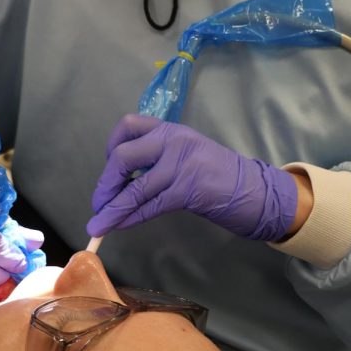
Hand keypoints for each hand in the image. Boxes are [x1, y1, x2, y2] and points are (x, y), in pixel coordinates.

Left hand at [87, 114, 297, 241]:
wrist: (253, 188)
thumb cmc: (217, 173)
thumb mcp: (186, 153)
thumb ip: (158, 157)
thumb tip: (121, 182)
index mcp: (171, 129)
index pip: (129, 124)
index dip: (111, 146)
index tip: (110, 166)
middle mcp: (173, 141)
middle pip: (123, 156)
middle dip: (106, 182)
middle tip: (99, 201)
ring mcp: (181, 164)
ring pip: (135, 189)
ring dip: (112, 209)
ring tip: (97, 225)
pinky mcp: (188, 189)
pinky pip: (150, 206)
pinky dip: (130, 218)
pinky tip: (119, 226)